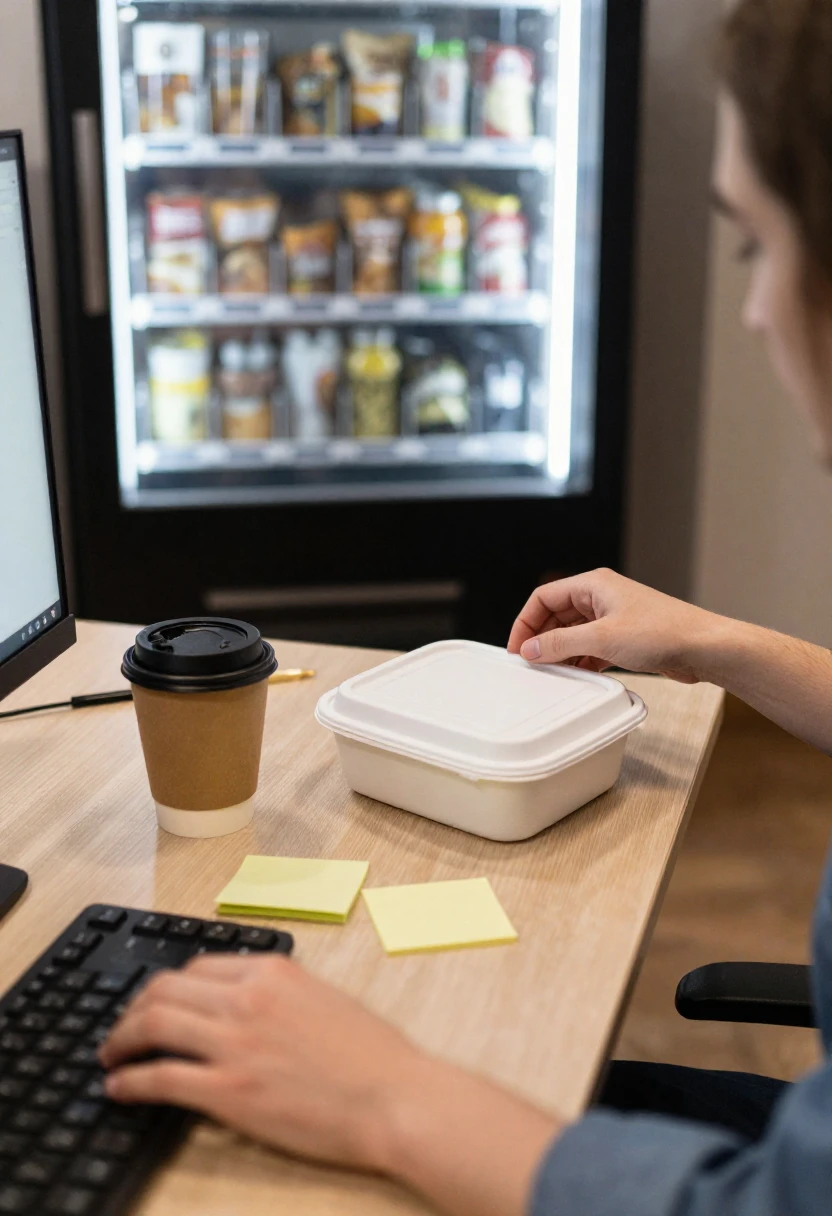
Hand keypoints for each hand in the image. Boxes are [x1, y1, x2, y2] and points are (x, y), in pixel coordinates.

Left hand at [99, 954, 423, 1171]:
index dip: (168, 986)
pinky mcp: (230, 1091)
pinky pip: (161, 1078)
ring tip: (110, 1054)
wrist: (395, 1098)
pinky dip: (130, 1081)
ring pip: (154, 1023)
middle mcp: (248, 998)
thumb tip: (245, 1002)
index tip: (156, 1003)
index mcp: (273, 971)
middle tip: (123, 1028)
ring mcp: (236, 1043)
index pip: (198, 967)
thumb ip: (279, 993)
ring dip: (121, 1038)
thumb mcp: (324, 998)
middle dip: (134, 1007)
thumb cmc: (374, 1056)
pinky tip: (119, 1087)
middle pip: (165, 988)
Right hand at [507, 569, 721, 682]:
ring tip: (551, 673)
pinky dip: (580, 660)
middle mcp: (601, 597)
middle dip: (541, 639)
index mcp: (593, 585)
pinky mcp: (625, 638)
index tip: (517, 649)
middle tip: (530, 664)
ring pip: (573, 633)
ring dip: (561, 652)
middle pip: (556, 615)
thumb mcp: (602, 638)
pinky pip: (591, 647)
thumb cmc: (663, 632)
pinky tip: (576, 676)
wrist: (704, 647)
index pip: (544, 597)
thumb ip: (560, 643)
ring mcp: (614, 617)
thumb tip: (530, 650)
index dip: (525, 622)